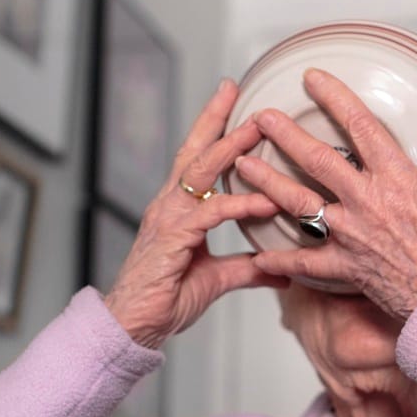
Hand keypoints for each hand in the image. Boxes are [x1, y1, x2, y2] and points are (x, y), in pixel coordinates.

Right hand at [104, 80, 286, 347]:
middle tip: (236, 89)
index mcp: (177, 209)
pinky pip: (210, 214)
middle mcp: (169, 206)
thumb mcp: (217, 279)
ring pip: (200, 173)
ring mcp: (168, 220)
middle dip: (216, 118)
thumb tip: (282, 269)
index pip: (195, 159)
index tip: (234, 103)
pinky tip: (264, 201)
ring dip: (231, 148)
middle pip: (193, 151)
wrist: (134, 327)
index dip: (213, 129)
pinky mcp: (172, 240)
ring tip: (258, 128)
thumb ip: (248, 269)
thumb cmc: (166, 300)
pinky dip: (239, 205)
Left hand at [235, 68, 416, 319]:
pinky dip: (279, 258)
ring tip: (242, 164)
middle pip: (317, 159)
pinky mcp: (344, 268)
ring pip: (298, 202)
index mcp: (397, 178)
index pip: (360, 125)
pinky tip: (257, 251)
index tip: (313, 77)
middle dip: (285, 134)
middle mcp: (367, 202)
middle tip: (261, 117)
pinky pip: (304, 262)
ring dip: (267, 181)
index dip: (334, 96)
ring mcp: (351, 236)